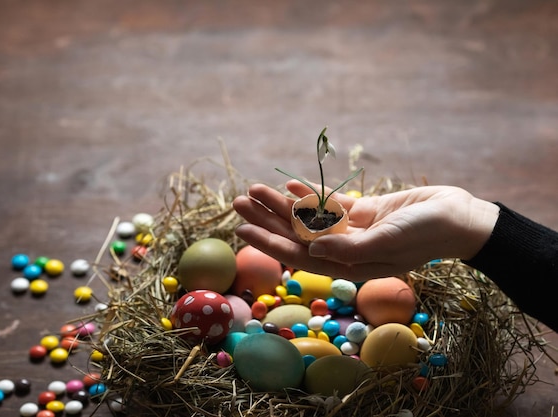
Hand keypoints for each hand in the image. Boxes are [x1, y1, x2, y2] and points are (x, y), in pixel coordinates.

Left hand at [232, 180, 498, 280]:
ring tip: (254, 188)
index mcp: (349, 265)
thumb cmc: (426, 233)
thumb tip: (310, 253)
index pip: (298, 256)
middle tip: (238, 201)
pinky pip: (329, 205)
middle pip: (296, 234)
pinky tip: (287, 186)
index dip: (268, 242)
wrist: (457, 216)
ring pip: (308, 217)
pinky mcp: (363, 212)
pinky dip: (308, 195)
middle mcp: (346, 250)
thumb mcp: (388, 242)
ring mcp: (353, 230)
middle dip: (266, 219)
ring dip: (281, 203)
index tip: (241, 229)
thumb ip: (349, 249)